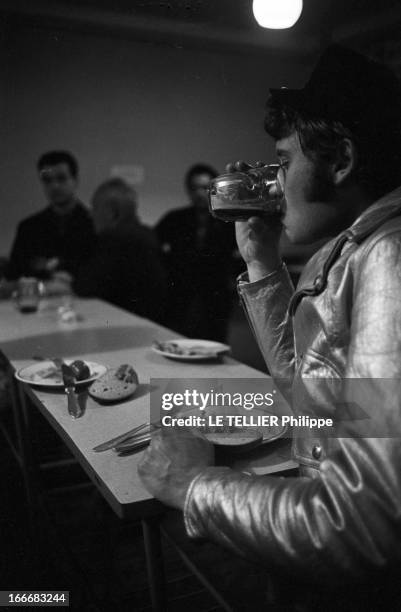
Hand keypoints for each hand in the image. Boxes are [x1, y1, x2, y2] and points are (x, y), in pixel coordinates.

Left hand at [138, 425, 213, 509]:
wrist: (194, 487)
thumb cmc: (200, 465)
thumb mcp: (201, 441)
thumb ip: (188, 428)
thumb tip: (181, 419)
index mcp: (170, 430)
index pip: (164, 425)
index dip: (168, 434)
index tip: (170, 440)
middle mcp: (156, 439)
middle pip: (157, 440)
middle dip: (164, 448)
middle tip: (173, 460)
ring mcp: (148, 453)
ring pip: (150, 454)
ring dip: (157, 459)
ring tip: (169, 470)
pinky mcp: (142, 469)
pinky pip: (145, 467)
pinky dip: (151, 471)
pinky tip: (163, 476)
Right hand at [226, 161, 282, 281]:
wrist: (257, 258)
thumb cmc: (266, 248)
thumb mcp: (264, 238)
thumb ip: (260, 229)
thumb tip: (253, 220)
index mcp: (275, 206)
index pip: (272, 183)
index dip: (267, 172)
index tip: (260, 165)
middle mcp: (264, 203)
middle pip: (257, 182)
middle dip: (249, 171)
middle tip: (240, 164)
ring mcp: (252, 206)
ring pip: (245, 187)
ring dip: (238, 176)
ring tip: (230, 166)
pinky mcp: (241, 212)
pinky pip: (235, 198)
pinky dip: (228, 189)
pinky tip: (221, 180)